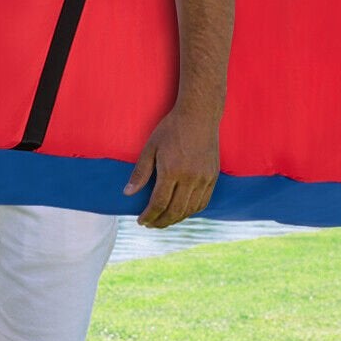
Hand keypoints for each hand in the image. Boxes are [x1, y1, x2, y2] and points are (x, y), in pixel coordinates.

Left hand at [123, 105, 218, 228]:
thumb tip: (128, 194)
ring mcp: (204, 178)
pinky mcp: (213, 176)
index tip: (141, 221)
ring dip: (176, 219)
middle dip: (161, 222)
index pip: (159, 203)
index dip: (149, 215)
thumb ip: (140, 172)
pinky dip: (191, 211)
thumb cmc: (171, 129)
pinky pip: (203, 202)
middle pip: (175, 211)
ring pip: (190, 209)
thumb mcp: (150, 147)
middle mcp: (190, 178)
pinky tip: (181, 212)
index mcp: (172, 171)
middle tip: (150, 225)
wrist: (199, 116)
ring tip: (163, 220)